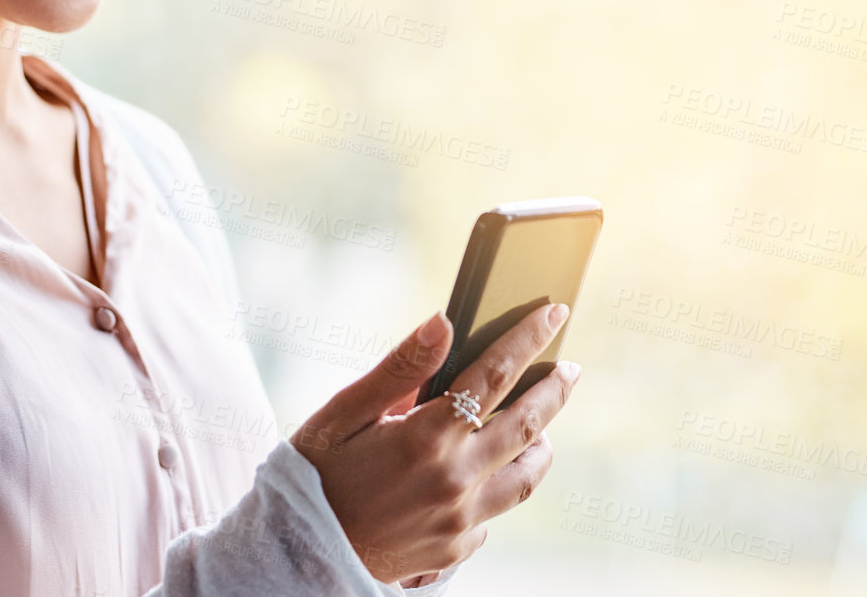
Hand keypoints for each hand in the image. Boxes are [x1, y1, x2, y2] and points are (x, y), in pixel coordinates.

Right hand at [289, 303, 581, 583]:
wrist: (297, 552)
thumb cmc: (315, 473)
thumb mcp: (343, 413)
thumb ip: (399, 369)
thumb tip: (444, 323)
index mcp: (425, 437)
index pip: (494, 374)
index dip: (528, 338)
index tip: (554, 313)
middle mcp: (453, 480)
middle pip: (528, 424)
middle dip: (555, 389)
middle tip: (569, 368)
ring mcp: (459, 520)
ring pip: (526, 476)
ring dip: (541, 444)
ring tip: (542, 425)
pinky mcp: (455, 550)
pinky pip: (492, 514)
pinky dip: (496, 487)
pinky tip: (484, 474)